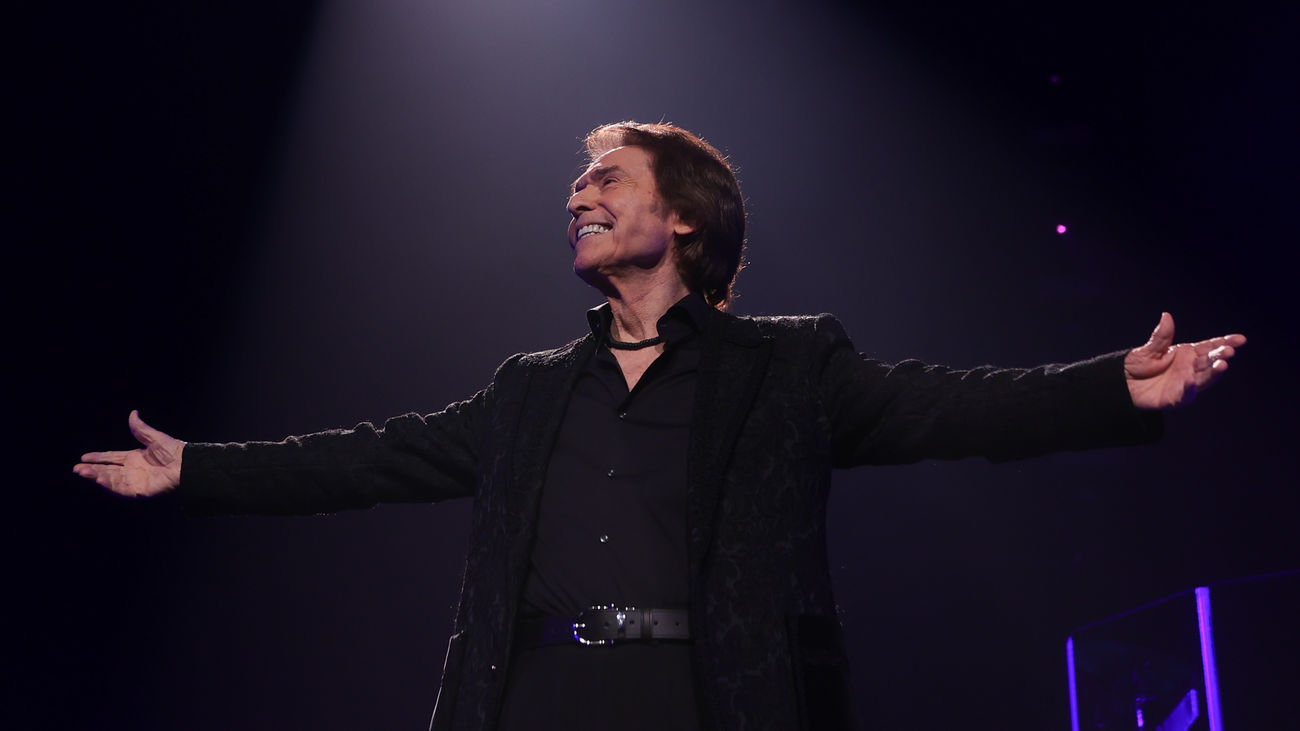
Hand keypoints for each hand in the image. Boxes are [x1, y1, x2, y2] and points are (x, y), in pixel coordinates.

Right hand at [74, 410, 184, 496]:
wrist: (188, 464)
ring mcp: (135, 481)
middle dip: (92, 469)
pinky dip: (110, 485)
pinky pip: (122, 489)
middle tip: (76, 468)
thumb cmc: (175, 451)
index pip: (112, 458)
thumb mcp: (154, 438)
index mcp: (135, 458)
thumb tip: (133, 413)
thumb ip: (141, 428)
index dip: (98, 458)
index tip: (83, 457)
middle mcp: (132, 470)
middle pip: (108, 470)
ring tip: (83, 472)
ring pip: (111, 480)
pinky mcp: (140, 491)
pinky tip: (100, 479)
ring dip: (96, 476)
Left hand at [1125, 312, 1245, 409]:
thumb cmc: (1137, 365)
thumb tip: (1166, 316)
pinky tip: (1191, 381)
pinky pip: (1186, 394)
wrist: (1122, 384)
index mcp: (1187, 354)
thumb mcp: (1149, 349)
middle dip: (1220, 356)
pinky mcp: (1176, 398)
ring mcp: (1185, 383)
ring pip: (1204, 378)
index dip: (1225, 342)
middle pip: (1210, 361)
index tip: (1240, 339)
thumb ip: (1161, 336)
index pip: (1210, 347)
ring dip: (1213, 372)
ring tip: (1222, 365)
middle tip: (1228, 352)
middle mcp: (1190, 368)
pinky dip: (1189, 388)